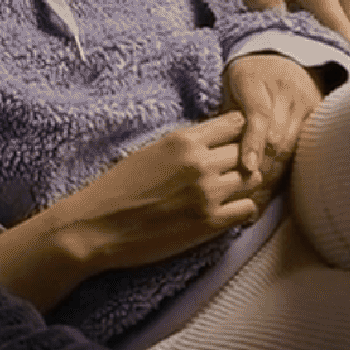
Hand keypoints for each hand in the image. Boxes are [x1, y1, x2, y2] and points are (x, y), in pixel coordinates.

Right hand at [0, 113, 265, 311]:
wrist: (96, 226)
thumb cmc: (117, 189)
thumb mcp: (150, 151)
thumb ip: (184, 144)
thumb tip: (212, 140)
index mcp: (184, 140)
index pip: (236, 123)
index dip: (238, 133)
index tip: (232, 144)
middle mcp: (200, 163)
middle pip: (247, 151)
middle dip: (243, 160)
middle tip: (233, 171)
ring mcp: (207, 194)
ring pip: (253, 180)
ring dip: (246, 185)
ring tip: (233, 192)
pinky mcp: (209, 224)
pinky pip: (248, 210)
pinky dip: (245, 210)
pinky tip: (231, 212)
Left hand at [222, 52, 320, 195]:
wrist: (283, 54)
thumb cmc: (247, 76)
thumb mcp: (230, 87)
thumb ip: (227, 117)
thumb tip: (218, 153)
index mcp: (256, 80)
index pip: (258, 115)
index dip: (253, 143)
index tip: (247, 168)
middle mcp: (286, 90)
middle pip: (277, 137)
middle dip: (262, 168)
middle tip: (246, 195)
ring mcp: (306, 101)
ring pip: (291, 145)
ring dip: (275, 173)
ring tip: (259, 198)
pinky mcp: (318, 112)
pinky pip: (303, 145)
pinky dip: (287, 167)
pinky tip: (275, 186)